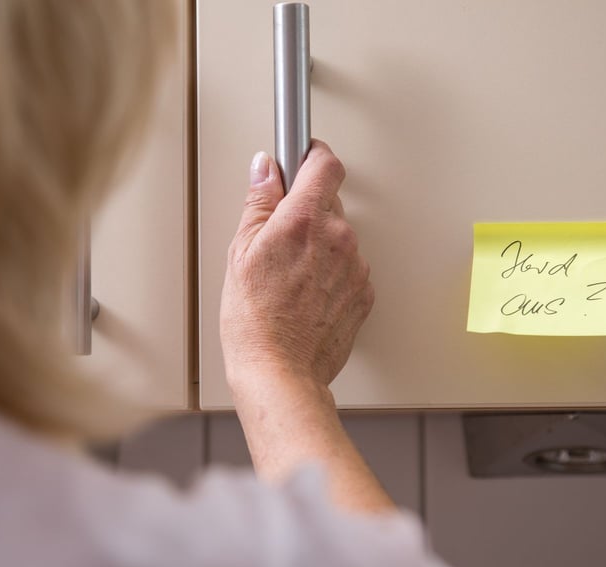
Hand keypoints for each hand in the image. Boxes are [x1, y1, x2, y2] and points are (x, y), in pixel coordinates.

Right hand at [220, 140, 373, 389]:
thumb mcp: (241, 252)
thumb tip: (266, 169)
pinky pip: (349, 268)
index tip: (303, 157)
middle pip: (330, 203)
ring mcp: (356, 266)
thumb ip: (259, 202)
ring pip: (340, 238)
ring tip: (290, 278)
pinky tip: (305, 294)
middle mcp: (338, 238)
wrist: (280, 371)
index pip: (325, 164)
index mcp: (304, 220)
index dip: (313, 156)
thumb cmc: (255, 321)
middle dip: (307, 213)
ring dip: (320, 247)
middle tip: (279, 240)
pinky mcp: (364, 292)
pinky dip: (332, 275)